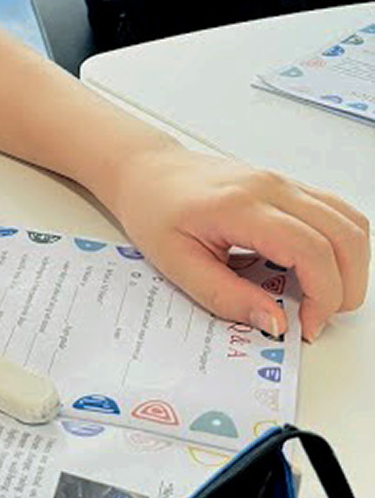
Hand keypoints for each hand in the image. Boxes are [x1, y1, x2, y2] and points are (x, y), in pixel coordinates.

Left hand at [107, 143, 369, 340]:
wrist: (145, 171)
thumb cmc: (153, 209)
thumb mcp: (177, 264)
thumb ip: (227, 297)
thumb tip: (274, 322)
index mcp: (240, 206)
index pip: (311, 250)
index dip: (323, 296)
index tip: (307, 325)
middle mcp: (271, 188)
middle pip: (345, 235)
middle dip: (345, 287)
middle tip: (318, 317)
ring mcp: (284, 182)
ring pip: (350, 221)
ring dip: (350, 266)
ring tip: (320, 296)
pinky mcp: (288, 186)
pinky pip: (336, 212)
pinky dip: (340, 246)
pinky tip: (314, 269)